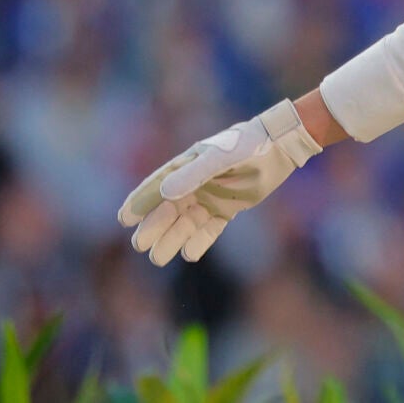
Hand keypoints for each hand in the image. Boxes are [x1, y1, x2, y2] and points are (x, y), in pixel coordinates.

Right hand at [117, 100, 321, 264]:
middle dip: (153, 227)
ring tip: (159, 257)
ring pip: (186, 223)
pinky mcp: (228, 209)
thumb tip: (164, 193)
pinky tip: (190, 254)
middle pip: (168, 210)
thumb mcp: (219, 158)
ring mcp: (211, 198)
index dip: (140, 202)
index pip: (156, 186)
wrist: (278, 148)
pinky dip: (200, 241)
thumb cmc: (247, 145)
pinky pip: (209, 229)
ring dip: (173, 239)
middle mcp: (194, 184)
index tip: (124, 219)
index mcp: (186, 166)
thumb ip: (193, 174)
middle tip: (140, 245)